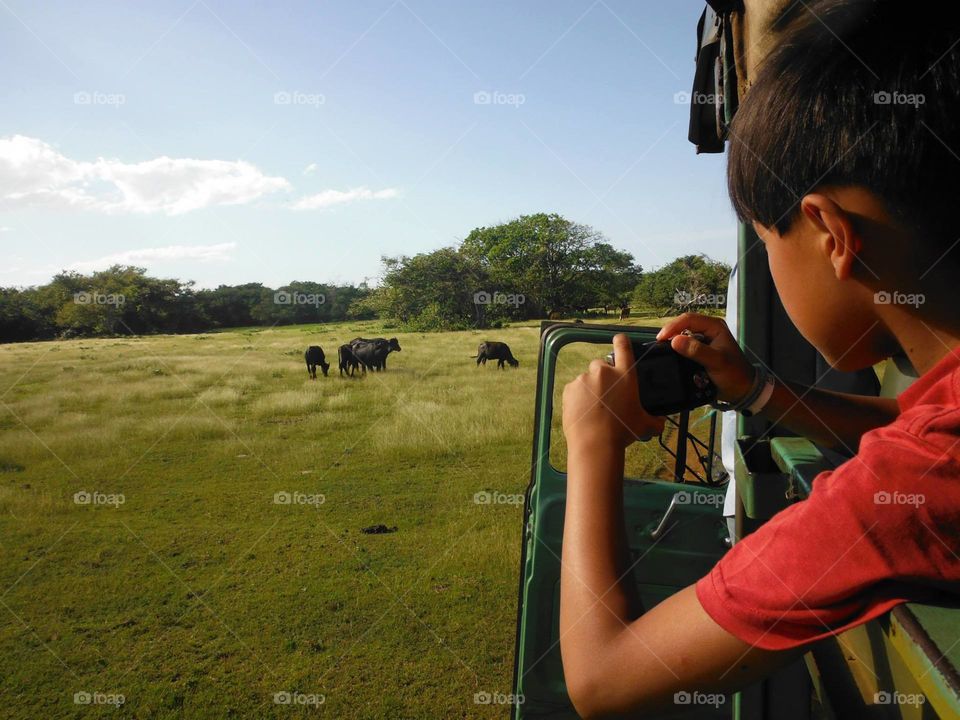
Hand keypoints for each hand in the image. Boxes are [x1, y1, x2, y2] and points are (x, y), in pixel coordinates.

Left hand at [562, 334, 665, 449]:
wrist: (595, 443)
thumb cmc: (622, 431)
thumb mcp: (644, 424)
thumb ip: (655, 420)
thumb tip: (662, 423)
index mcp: (625, 375)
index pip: (623, 346)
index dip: (621, 341)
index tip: (619, 340)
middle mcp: (603, 372)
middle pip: (601, 364)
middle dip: (603, 375)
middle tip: (607, 394)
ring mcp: (584, 379)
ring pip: (587, 378)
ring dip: (590, 388)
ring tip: (594, 408)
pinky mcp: (570, 389)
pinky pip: (574, 389)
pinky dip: (577, 397)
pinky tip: (583, 411)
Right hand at [656, 313, 754, 403]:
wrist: (742, 390)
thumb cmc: (733, 374)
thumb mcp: (716, 362)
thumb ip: (697, 351)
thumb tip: (674, 340)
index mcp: (714, 326)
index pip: (689, 319)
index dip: (672, 327)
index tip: (660, 339)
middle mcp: (708, 329)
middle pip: (683, 324)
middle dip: (670, 333)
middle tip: (658, 345)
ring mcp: (704, 339)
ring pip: (682, 334)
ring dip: (672, 341)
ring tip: (661, 350)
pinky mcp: (700, 349)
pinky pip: (684, 345)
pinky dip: (676, 349)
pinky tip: (670, 355)